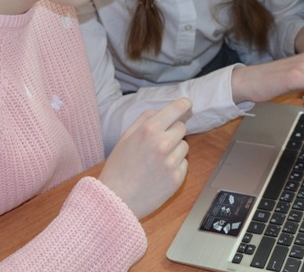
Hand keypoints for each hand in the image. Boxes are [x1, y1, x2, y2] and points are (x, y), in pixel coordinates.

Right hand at [98, 98, 190, 218]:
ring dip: (175, 148)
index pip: (176, 109)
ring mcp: (172, 162)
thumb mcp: (126, 137)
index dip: (183, 104)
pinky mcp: (178, 178)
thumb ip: (145, 119)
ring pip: (185, 145)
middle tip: (158, 142)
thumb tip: (162, 111)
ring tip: (156, 160)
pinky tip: (159, 172)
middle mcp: (163, 144)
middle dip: (173, 131)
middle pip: (182, 127)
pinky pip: (184, 163)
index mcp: (149, 130)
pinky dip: (175, 165)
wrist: (116, 200)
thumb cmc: (119, 167)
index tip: (187, 103)